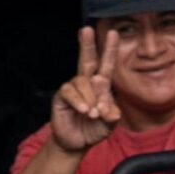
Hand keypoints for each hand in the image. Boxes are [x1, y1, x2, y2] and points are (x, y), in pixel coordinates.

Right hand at [50, 26, 124, 153]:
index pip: (107, 65)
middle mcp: (86, 83)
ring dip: (90, 97)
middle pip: (87, 60)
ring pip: (82, 82)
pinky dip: (79, 100)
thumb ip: (112, 115)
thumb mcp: (109, 124)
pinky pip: (69, 92)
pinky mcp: (62, 97)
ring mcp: (73, 89)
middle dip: (87, 45)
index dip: (110, 49)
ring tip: (93, 113)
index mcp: (101, 86)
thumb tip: (106, 106)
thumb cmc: (94, 129)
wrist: (77, 143)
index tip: (113, 33)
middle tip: (86, 30)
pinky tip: (84, 110)